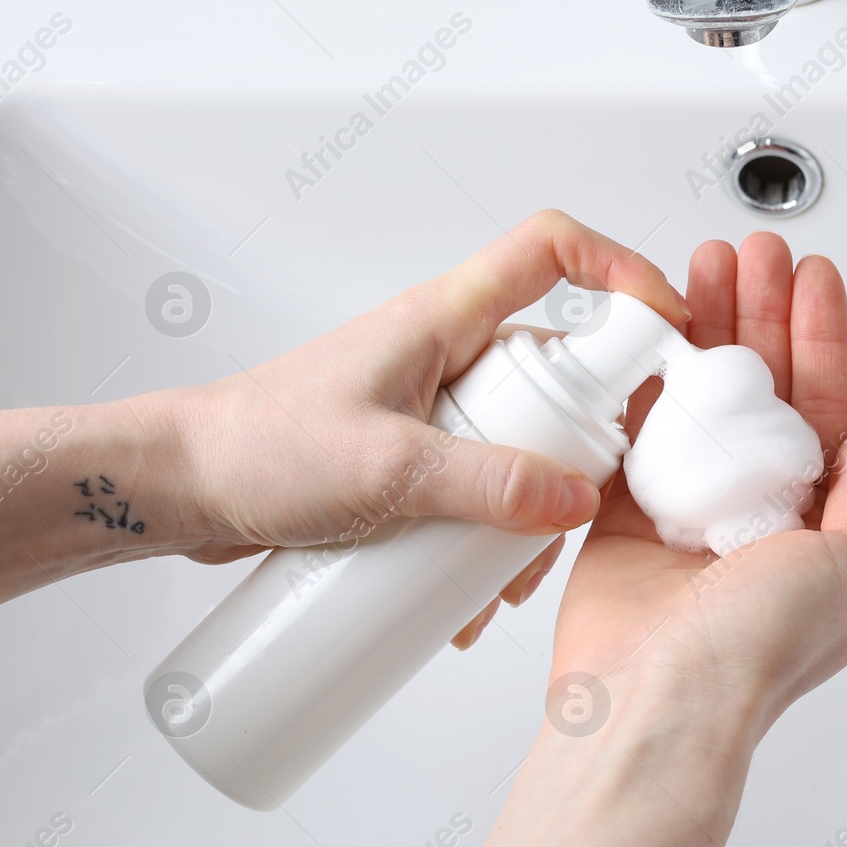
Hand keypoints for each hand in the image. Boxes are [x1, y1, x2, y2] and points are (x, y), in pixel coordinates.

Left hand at [153, 211, 690, 639]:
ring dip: (531, 510)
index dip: (621, 269)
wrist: (179, 489)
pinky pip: (482, 484)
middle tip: (575, 508)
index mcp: (443, 319)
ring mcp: (434, 408)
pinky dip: (489, 534)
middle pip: (556, 372)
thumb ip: (486, 483)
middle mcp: (447, 354)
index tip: (667, 326)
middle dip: (581, 447)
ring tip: (502, 580)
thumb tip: (576, 498)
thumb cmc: (255, 447)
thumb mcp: (384, 469)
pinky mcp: (417, 457)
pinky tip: (468, 594)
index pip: (551, 251)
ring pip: (523, 442)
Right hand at [548, 232, 846, 752]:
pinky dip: (642, 379)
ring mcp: (689, 508)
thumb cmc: (759, 650)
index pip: (826, 408)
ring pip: (701, 398)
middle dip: (761, 314)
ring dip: (704, 330)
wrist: (655, 701)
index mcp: (819, 523)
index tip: (813, 278)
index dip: (823, 338)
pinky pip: (635, 431)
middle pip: (763, 389)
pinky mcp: (623, 515)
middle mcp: (757, 512)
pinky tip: (649, 328)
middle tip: (753, 253)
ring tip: (700, 267)